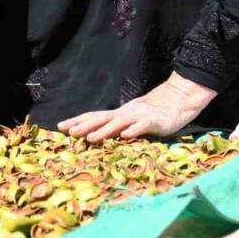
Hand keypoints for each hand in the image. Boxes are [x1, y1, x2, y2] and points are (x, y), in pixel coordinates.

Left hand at [57, 72, 217, 141]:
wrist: (178, 100)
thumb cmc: (153, 113)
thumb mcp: (132, 120)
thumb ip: (117, 127)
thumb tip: (95, 136)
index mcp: (119, 114)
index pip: (95, 116)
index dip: (78, 121)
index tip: (60, 126)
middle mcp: (126, 113)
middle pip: (102, 118)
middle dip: (85, 125)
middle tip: (69, 132)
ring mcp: (139, 116)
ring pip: (119, 123)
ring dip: (104, 130)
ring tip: (90, 138)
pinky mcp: (154, 121)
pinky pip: (142, 126)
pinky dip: (133, 130)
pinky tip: (125, 136)